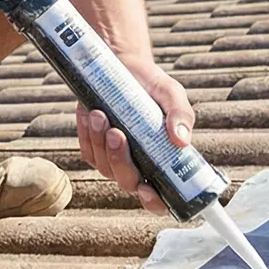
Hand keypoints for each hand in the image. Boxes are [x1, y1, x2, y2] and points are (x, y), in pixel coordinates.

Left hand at [76, 57, 193, 214]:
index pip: (159, 198)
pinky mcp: (94, 147)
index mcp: (162, 162)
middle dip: (120, 160)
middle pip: (127, 182)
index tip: (146, 189)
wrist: (126, 66)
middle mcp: (139, 166)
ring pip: (104, 166)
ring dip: (100, 143)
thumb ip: (181, 115)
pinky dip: (87, 135)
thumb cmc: (153, 86)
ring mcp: (114, 159)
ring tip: (100, 114)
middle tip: (117, 132)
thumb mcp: (172, 95)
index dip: (154, 202)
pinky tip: (89, 114)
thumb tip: (181, 139)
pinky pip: (87, 151)